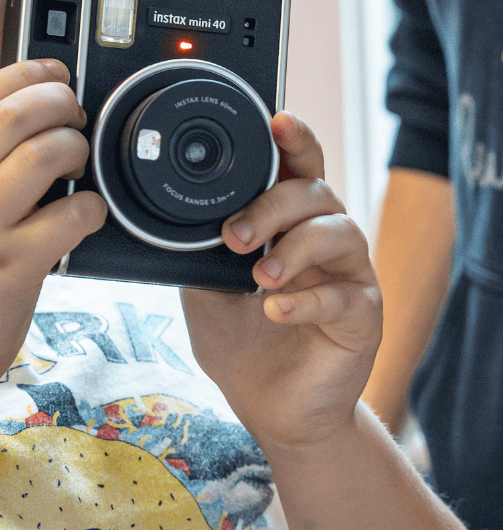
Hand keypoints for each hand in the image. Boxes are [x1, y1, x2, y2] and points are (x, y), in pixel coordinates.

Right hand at [0, 59, 107, 389]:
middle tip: (75, 114)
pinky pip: (70, 216)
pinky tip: (87, 215)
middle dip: (57, 102)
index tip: (51, 72)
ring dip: (76, 148)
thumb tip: (25, 132)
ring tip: (79, 164)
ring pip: (43, 155)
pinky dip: (91, 208)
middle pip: (12, 116)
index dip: (20, 75)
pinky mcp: (12, 267)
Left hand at [181, 113, 381, 451]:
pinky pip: (345, 296)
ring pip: (340, 232)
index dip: (295, 140)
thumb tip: (166, 214)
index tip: (276, 121)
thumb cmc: (239, 341)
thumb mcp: (202, 288)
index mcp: (291, 222)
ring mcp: (350, 276)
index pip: (300, 168)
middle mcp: (326, 239)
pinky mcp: (363, 318)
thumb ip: (198, 249)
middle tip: (234, 235)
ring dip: (294, 248)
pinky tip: (276, 309)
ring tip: (259, 275)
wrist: (269, 407)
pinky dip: (307, 299)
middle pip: (316, 192)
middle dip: (273, 204)